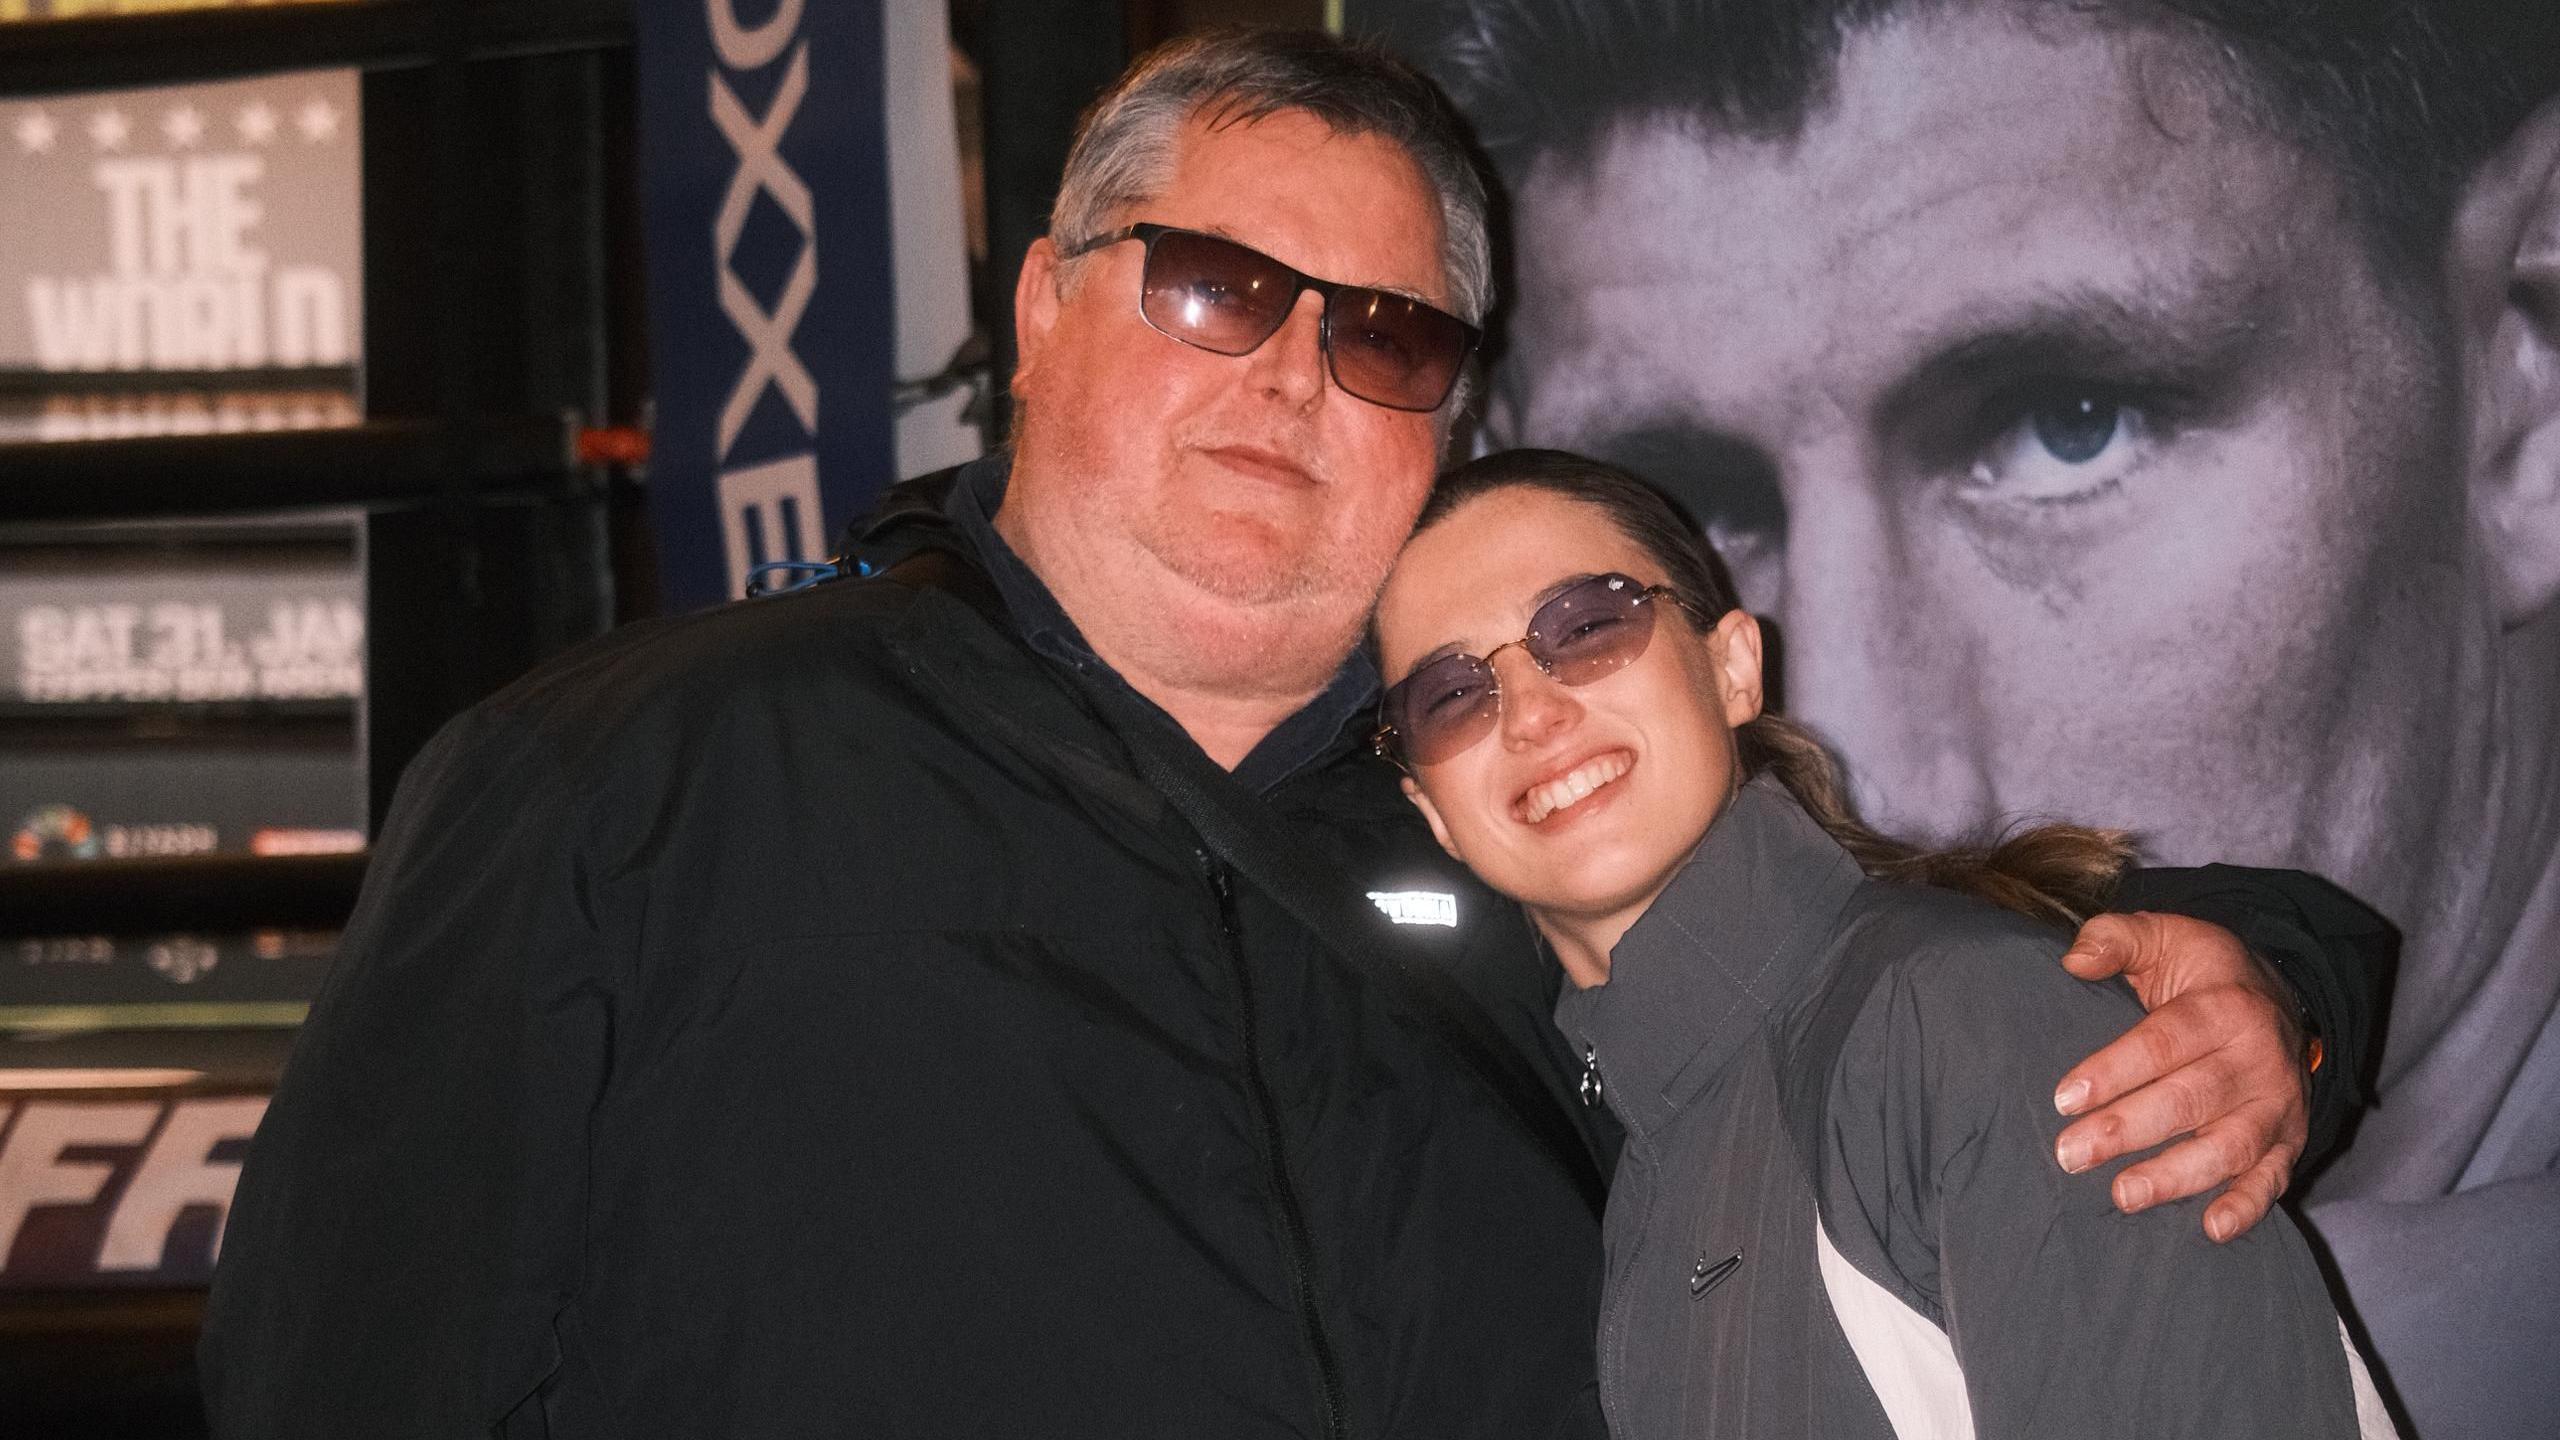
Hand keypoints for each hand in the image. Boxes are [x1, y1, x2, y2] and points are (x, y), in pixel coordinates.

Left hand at [2051, 911, 2309, 1242]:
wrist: (2279, 996)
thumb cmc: (2203, 972)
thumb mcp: (2164, 935)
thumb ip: (2116, 938)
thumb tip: (2075, 960)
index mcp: (2224, 1007)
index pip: (2164, 1042)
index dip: (2114, 1071)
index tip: (2063, 1098)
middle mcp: (2258, 1059)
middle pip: (2190, 1099)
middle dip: (2127, 1130)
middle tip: (2071, 1154)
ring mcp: (2277, 1104)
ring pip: (2229, 1146)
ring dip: (2176, 1176)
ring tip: (2122, 1194)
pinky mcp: (2288, 1140)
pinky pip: (2273, 1177)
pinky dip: (2248, 1205)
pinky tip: (2212, 1227)